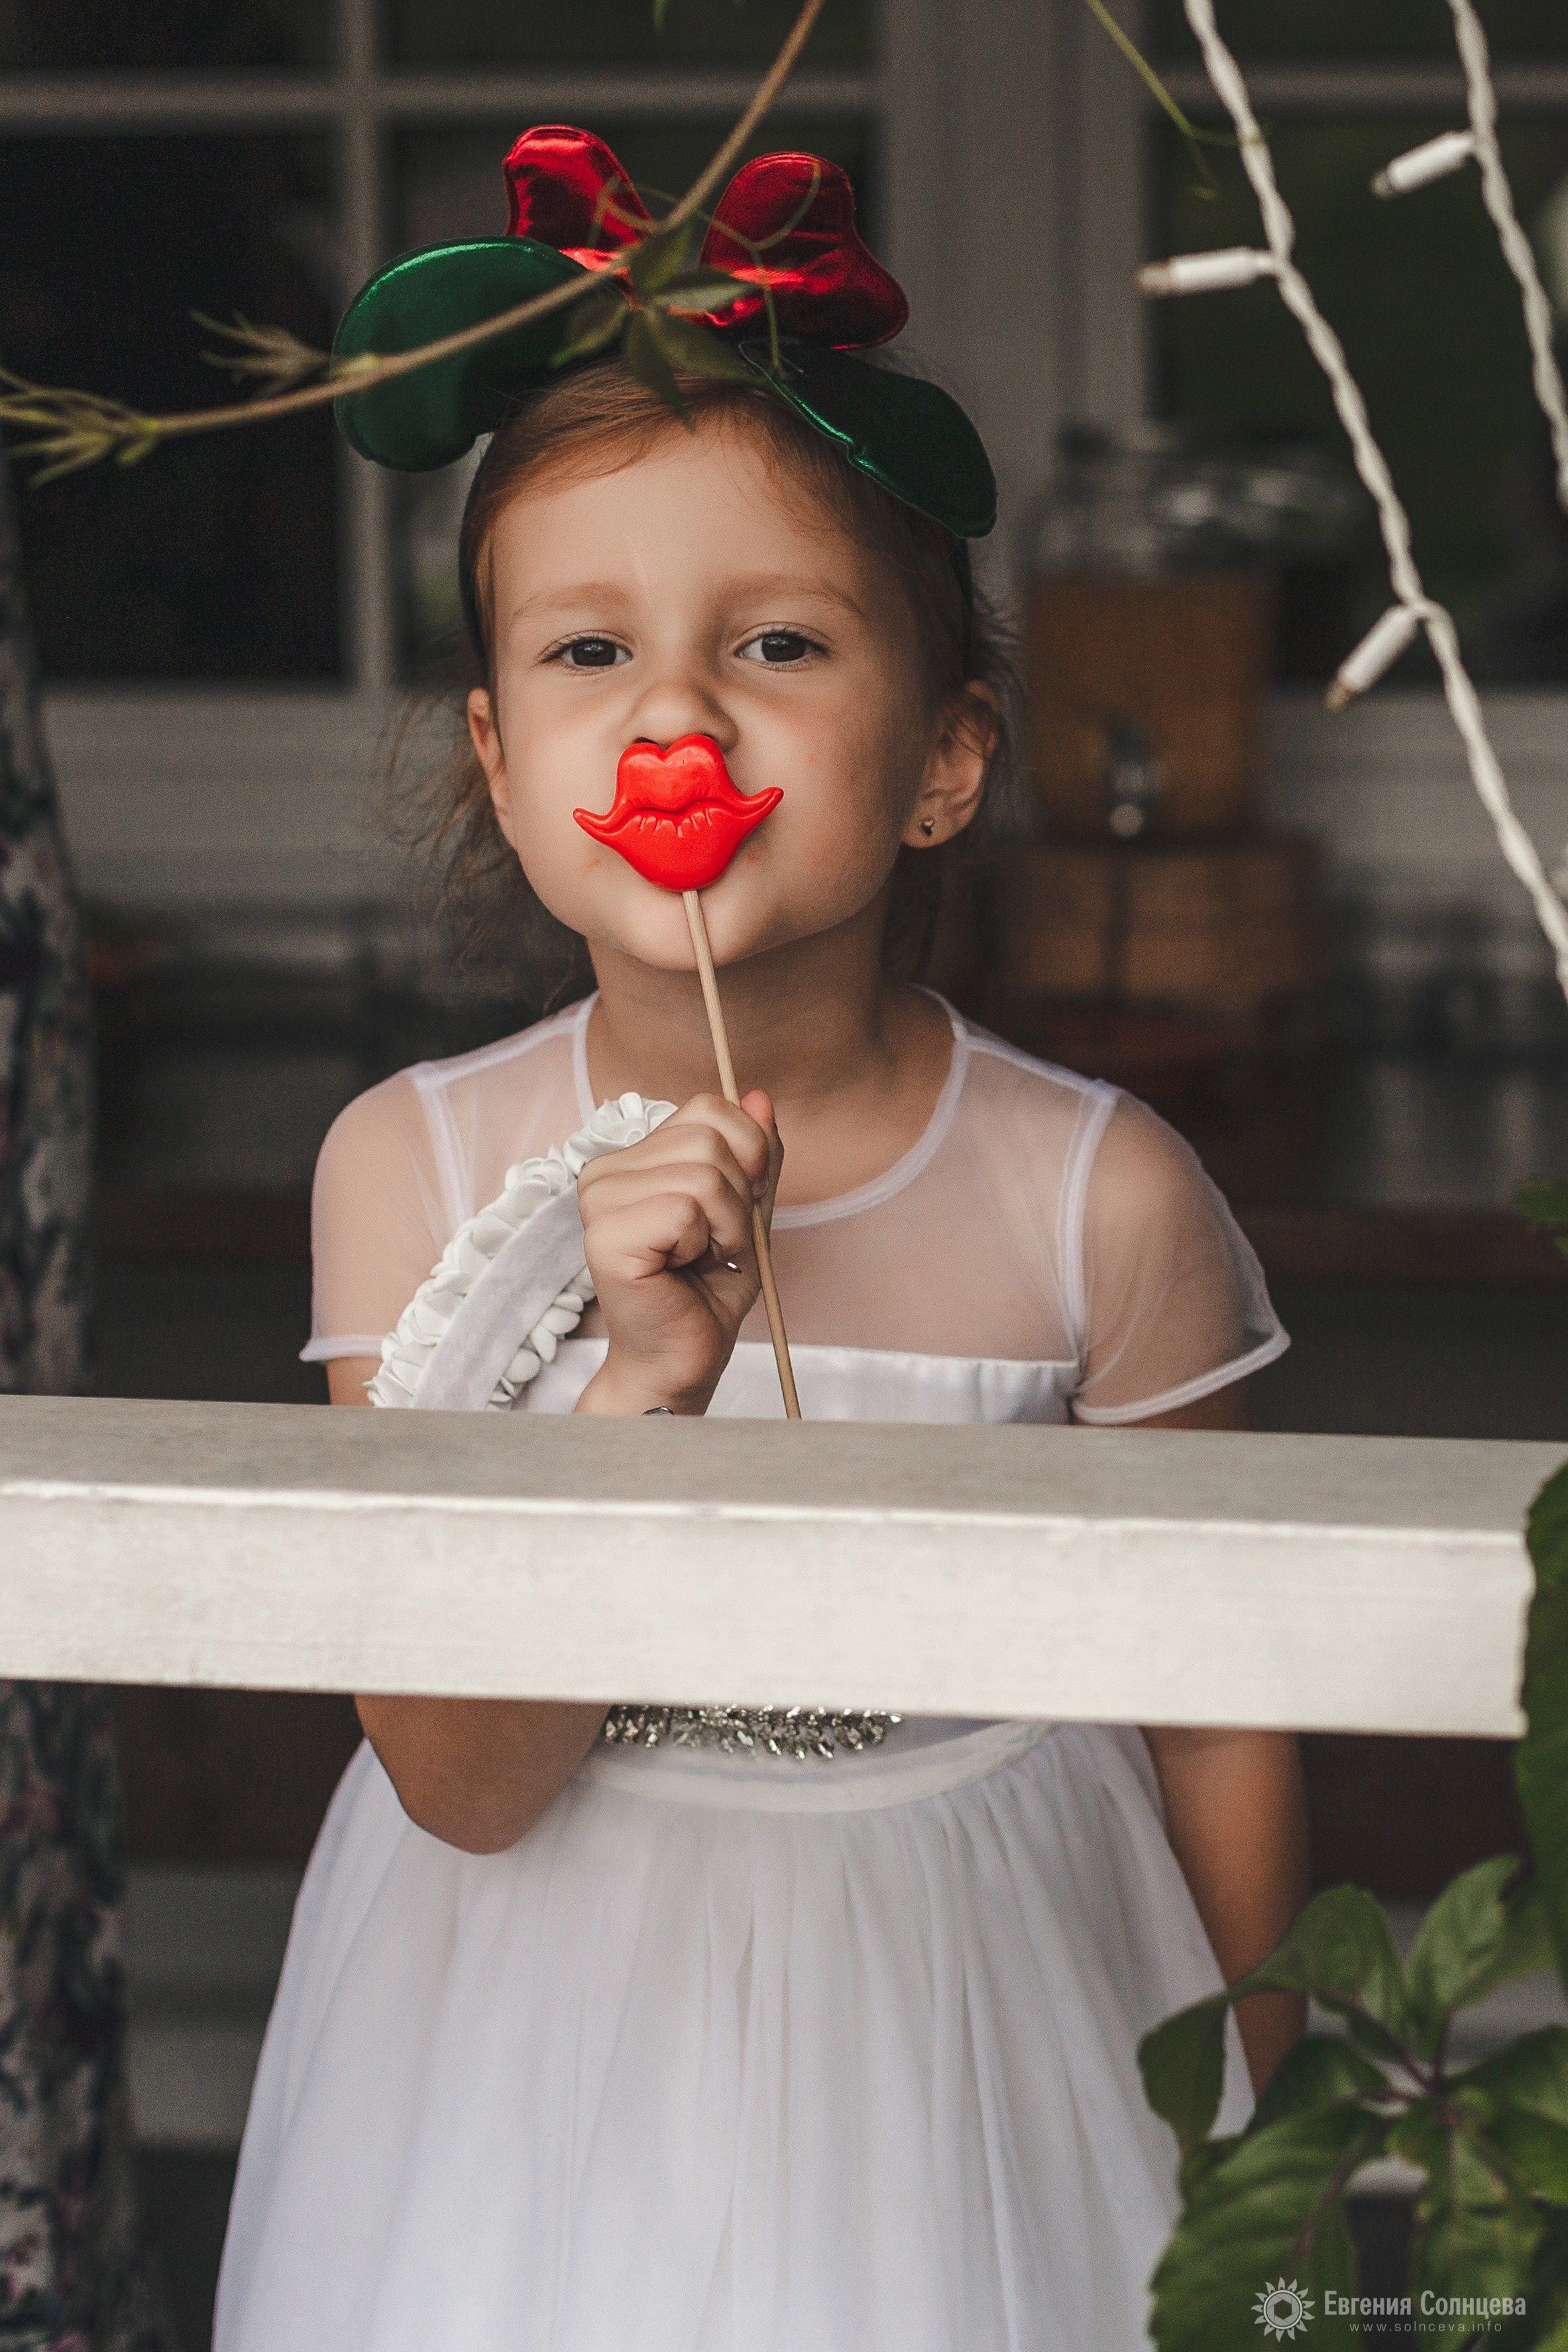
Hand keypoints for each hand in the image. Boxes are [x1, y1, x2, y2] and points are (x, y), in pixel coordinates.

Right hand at [574, 1090, 780, 1415]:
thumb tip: (761, 1098)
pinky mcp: (606, 1236)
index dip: (748, 1154)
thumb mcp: (746, 1211)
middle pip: (710, 1137)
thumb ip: (755, 1155)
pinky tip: (684, 1270)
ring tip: (701, 1259)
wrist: (683, 1361)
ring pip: (704, 1174)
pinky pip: (687, 1209)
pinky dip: (707, 1243)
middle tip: (714, 1245)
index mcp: (633, 1160)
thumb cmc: (705, 1293)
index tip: (736, 1209)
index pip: (708, 1108)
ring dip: (726, 1226)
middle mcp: (605, 1172)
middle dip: (738, 1197)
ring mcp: (599, 1202)